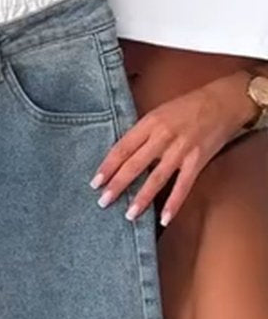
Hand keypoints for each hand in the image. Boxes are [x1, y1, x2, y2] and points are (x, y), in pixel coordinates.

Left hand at [91, 72, 256, 226]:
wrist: (224, 100)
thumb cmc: (189, 106)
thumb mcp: (160, 112)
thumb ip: (142, 133)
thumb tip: (121, 156)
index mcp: (150, 122)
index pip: (122, 148)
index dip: (107, 167)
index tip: (95, 183)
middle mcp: (163, 135)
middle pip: (135, 164)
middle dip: (117, 185)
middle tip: (103, 202)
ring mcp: (181, 149)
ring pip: (157, 178)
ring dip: (142, 198)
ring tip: (129, 214)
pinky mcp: (198, 160)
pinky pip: (183, 186)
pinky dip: (174, 203)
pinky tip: (164, 219)